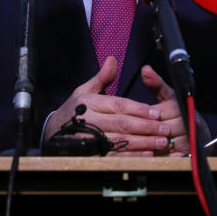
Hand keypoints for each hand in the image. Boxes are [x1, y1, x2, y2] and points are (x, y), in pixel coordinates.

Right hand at [44, 57, 171, 155]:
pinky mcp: (89, 154)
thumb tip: (113, 60)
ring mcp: (88, 138)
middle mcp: (89, 120)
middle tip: (164, 130)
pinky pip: (113, 155)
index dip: (138, 109)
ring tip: (160, 143)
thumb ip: (102, 78)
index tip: (156, 113)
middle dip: (146, 127)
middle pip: (122, 123)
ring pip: (120, 140)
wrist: (52, 132)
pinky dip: (130, 156)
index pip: (118, 105)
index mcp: (89, 102)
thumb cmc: (72, 110)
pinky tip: (145, 155)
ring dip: (143, 143)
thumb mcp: (84, 90)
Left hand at [141, 64, 210, 155]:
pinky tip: (150, 155)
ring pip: (163, 144)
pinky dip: (158, 157)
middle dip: (148, 132)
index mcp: (180, 107)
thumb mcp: (168, 96)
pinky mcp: (188, 155)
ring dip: (151, 145)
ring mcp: (188, 140)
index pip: (157, 113)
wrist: (200, 135)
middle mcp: (187, 123)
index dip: (146, 118)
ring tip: (142, 144)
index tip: (138, 119)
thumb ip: (156, 84)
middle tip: (137, 133)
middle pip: (159, 129)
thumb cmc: (180, 113)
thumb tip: (145, 69)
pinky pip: (168, 157)